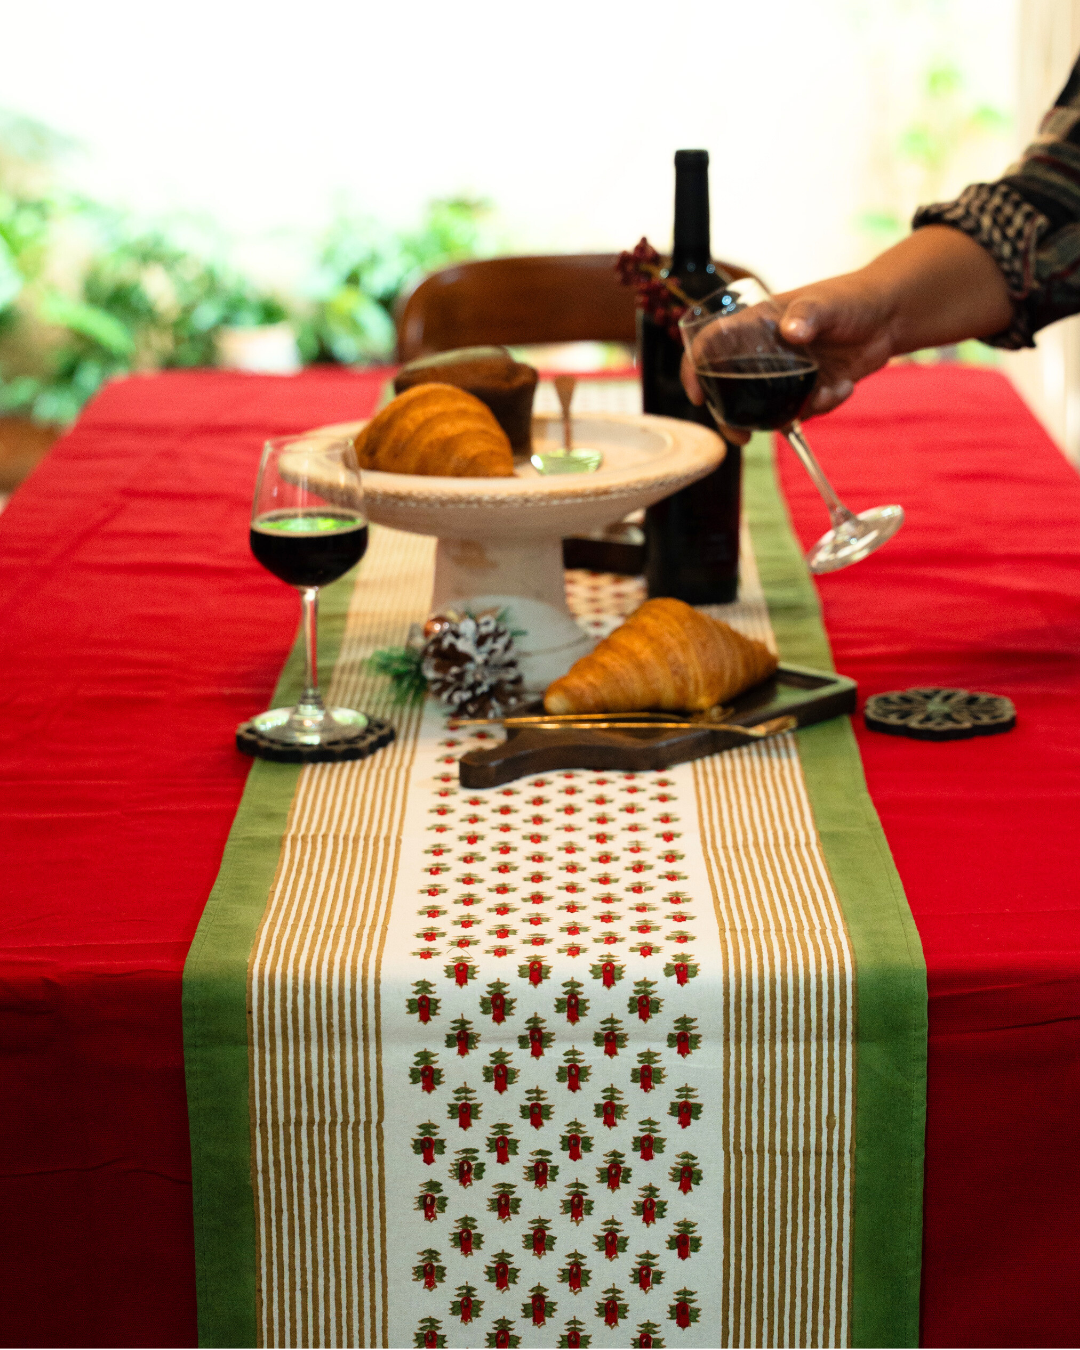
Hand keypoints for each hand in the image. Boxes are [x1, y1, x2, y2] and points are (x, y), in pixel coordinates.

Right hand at [680, 271, 897, 443]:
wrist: (890, 316)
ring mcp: (785, 373)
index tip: (697, 396)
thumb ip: (808, 314)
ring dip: (789, 415)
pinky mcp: (808, 387)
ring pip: (767, 407)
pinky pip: (804, 410)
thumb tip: (791, 331)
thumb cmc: (851, 298)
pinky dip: (825, 405)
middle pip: (730, 389)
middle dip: (732, 417)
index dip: (696, 368)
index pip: (711, 344)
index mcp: (756, 326)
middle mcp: (764, 352)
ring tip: (825, 395)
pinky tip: (845, 385)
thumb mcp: (827, 302)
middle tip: (741, 438)